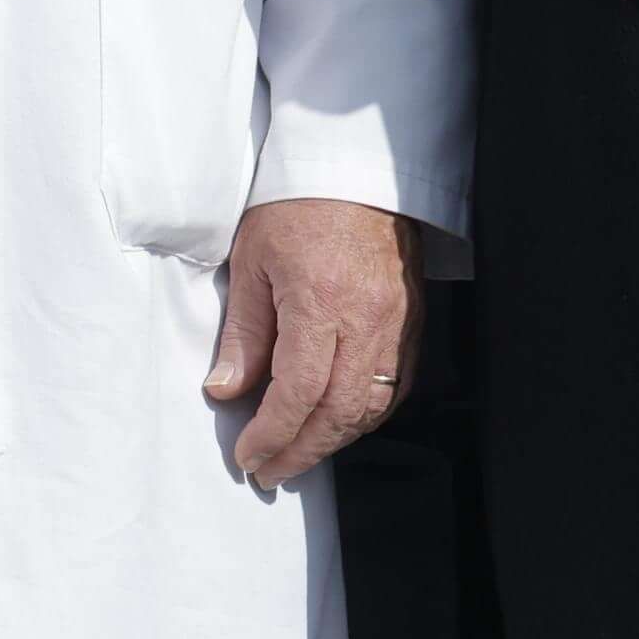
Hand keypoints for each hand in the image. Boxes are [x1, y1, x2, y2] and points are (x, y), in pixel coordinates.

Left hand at [206, 198, 427, 488]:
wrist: (356, 166)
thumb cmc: (298, 205)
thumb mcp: (253, 262)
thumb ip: (243, 334)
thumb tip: (225, 391)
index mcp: (320, 300)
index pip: (298, 392)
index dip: (272, 434)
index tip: (248, 455)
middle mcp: (366, 317)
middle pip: (339, 410)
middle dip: (302, 451)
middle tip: (270, 471)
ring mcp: (396, 319)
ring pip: (372, 405)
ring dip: (335, 440)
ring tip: (300, 453)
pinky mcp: (412, 318)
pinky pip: (397, 384)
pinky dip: (368, 414)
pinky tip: (342, 421)